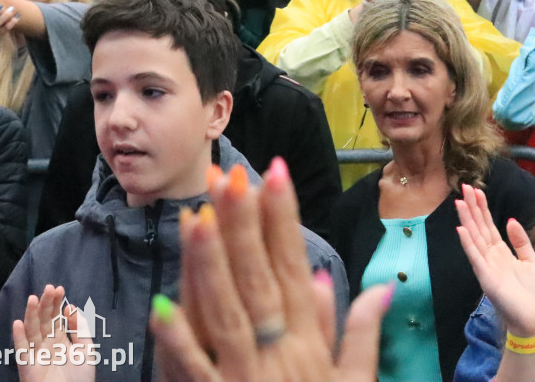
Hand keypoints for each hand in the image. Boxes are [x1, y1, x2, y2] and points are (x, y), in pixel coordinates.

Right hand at [12, 285, 96, 381]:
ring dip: (32, 315)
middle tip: (49, 288)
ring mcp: (36, 354)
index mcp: (60, 340)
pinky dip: (19, 337)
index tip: (59, 288)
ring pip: (32, 331)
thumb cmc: (80, 377)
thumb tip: (71, 307)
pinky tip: (18, 323)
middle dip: (46, 304)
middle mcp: (46, 345)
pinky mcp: (27, 366)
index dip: (56, 304)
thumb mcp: (86, 349)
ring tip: (33, 298)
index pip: (56, 318)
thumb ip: (80, 328)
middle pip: (44, 321)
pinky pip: (22, 350)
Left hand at [150, 161, 391, 380]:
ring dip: (210, 264)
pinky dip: (178, 342)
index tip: (275, 172)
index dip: (283, 218)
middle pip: (257, 277)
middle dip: (243, 224)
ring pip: (226, 312)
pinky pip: (194, 372)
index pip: (294, 265)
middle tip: (230, 174)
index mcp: (309, 341)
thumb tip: (374, 287)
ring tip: (196, 216)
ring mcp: (246, 377)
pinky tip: (160, 306)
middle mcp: (279, 351)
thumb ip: (361, 334)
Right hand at [456, 185, 534, 336]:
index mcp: (501, 253)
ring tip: (460, 202)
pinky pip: (476, 258)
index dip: (483, 208)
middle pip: (479, 228)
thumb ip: (521, 241)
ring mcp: (487, 267)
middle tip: (464, 187)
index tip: (477, 190)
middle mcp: (491, 257)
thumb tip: (510, 220)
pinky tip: (461, 230)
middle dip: (472, 208)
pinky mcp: (487, 278)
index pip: (488, 226)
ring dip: (467, 221)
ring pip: (474, 239)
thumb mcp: (531, 261)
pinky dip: (468, 244)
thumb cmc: (534, 294)